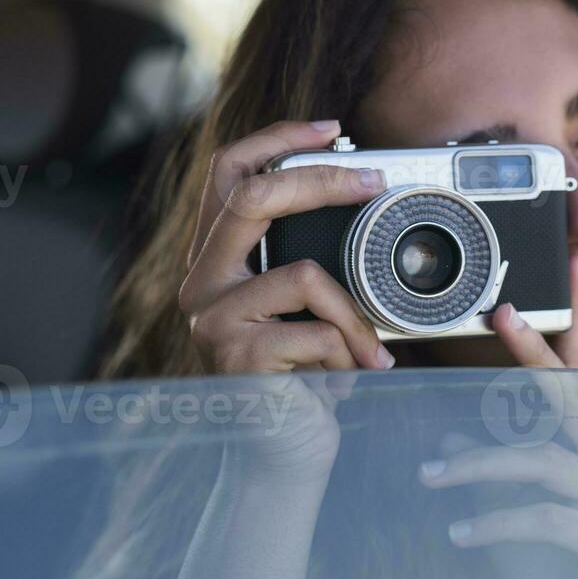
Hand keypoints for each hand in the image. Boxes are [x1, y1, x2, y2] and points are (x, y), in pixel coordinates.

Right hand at [178, 119, 395, 484]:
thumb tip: (370, 192)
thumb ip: (321, 253)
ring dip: (355, 313)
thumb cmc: (310, 371)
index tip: (332, 127)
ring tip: (370, 348)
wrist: (289, 451)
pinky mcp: (234, 357)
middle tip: (376, 182)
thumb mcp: (315, 303)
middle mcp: (202, 281)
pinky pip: (317, 330)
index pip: (228, 172)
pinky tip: (348, 377)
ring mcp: (211, 319)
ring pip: (303, 274)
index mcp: (219, 257)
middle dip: (322, 179)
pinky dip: (349, 351)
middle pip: (252, 197)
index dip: (276, 137)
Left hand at [420, 255, 577, 578]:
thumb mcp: (506, 511)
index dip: (573, 321)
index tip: (566, 262)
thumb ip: (489, 471)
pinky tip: (460, 532)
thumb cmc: (549, 575)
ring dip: (480, 465)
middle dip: (536, 351)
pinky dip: (497, 521)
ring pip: (545, 462)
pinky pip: (546, 517)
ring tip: (431, 476)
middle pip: (574, 397)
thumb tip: (451, 433)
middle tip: (500, 312)